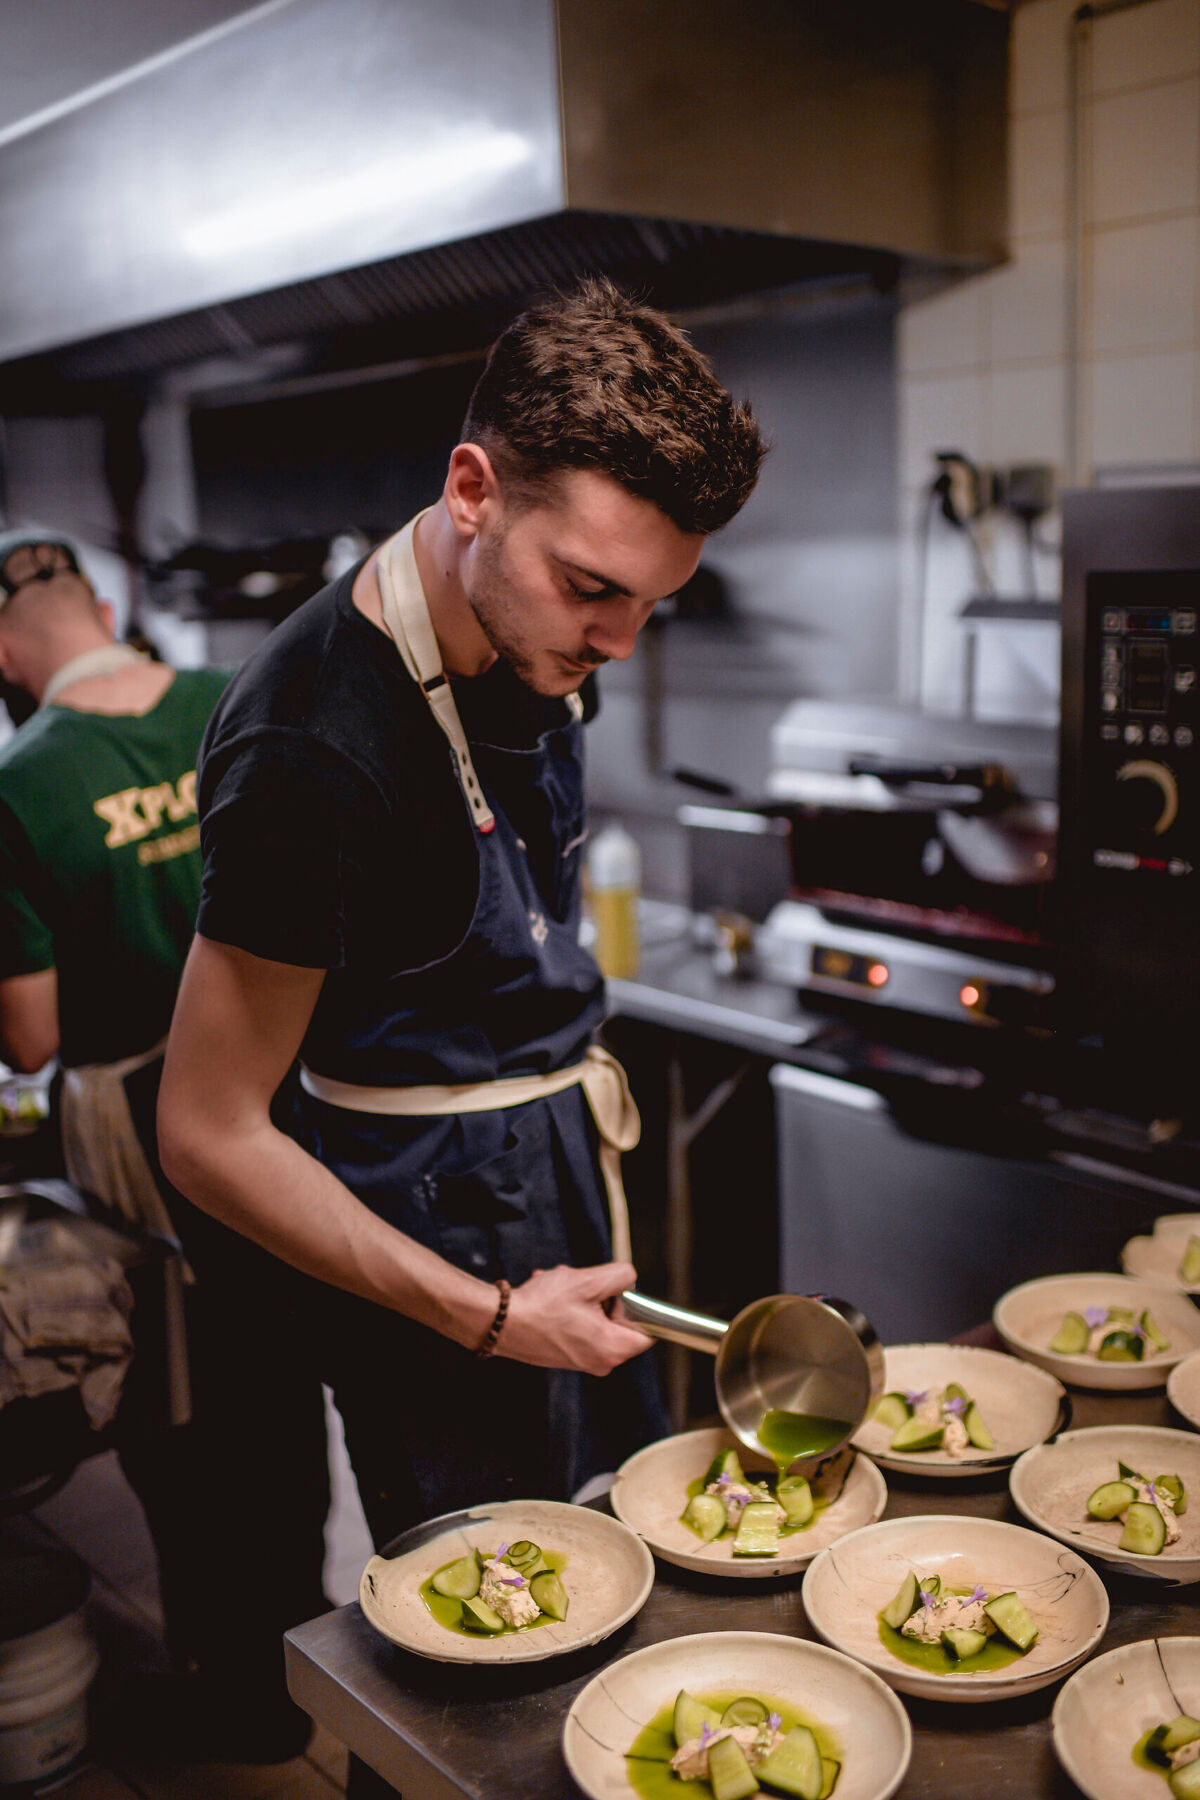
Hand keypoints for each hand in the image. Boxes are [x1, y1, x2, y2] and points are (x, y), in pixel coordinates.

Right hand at [497, 1262, 652, 1374]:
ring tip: (560, 1286)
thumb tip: (629, 1279)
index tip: (618, 1291)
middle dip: (602, 1296)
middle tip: (583, 1284)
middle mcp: (600, 1362)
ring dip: (582, 1297)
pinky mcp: (567, 1354)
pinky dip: (570, 1308)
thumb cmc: (541, 1306)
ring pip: (597, 1319)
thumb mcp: (588, 1281)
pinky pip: (580, 1326)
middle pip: (620, 1321)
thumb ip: (621, 1277)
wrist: (501, 1322)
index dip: (638, 1306)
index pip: (649, 1330)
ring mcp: (583, 1360)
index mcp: (612, 1349)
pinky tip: (551, 1295)